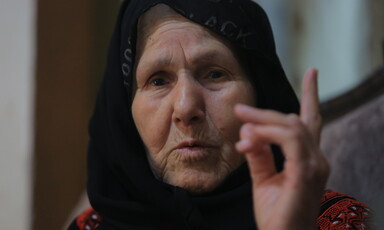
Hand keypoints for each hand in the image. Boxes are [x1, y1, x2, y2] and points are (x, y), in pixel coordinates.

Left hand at [235, 69, 328, 229]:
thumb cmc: (276, 214)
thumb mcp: (263, 178)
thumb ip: (259, 153)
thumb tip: (248, 131)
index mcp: (308, 158)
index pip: (310, 121)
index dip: (311, 95)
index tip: (312, 73)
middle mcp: (316, 158)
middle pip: (294, 120)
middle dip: (265, 112)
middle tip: (240, 109)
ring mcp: (314, 165)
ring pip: (292, 125)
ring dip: (263, 120)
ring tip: (241, 118)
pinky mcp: (305, 173)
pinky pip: (289, 140)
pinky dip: (268, 134)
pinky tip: (251, 136)